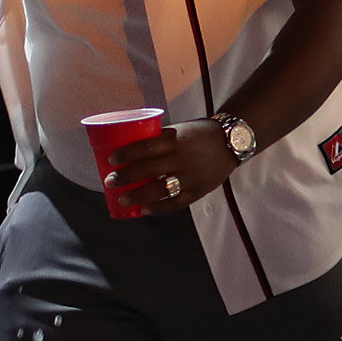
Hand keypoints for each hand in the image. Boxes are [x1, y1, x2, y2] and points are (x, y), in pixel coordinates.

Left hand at [102, 120, 236, 216]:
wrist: (231, 142)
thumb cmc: (199, 134)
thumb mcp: (179, 130)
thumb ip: (159, 140)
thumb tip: (132, 150)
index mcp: (175, 140)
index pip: (146, 146)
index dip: (126, 154)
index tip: (111, 159)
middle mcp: (182, 158)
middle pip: (148, 169)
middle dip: (126, 177)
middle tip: (110, 182)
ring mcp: (191, 176)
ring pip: (160, 189)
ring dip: (138, 196)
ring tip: (123, 199)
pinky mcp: (198, 190)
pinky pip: (176, 202)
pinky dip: (159, 207)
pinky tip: (144, 210)